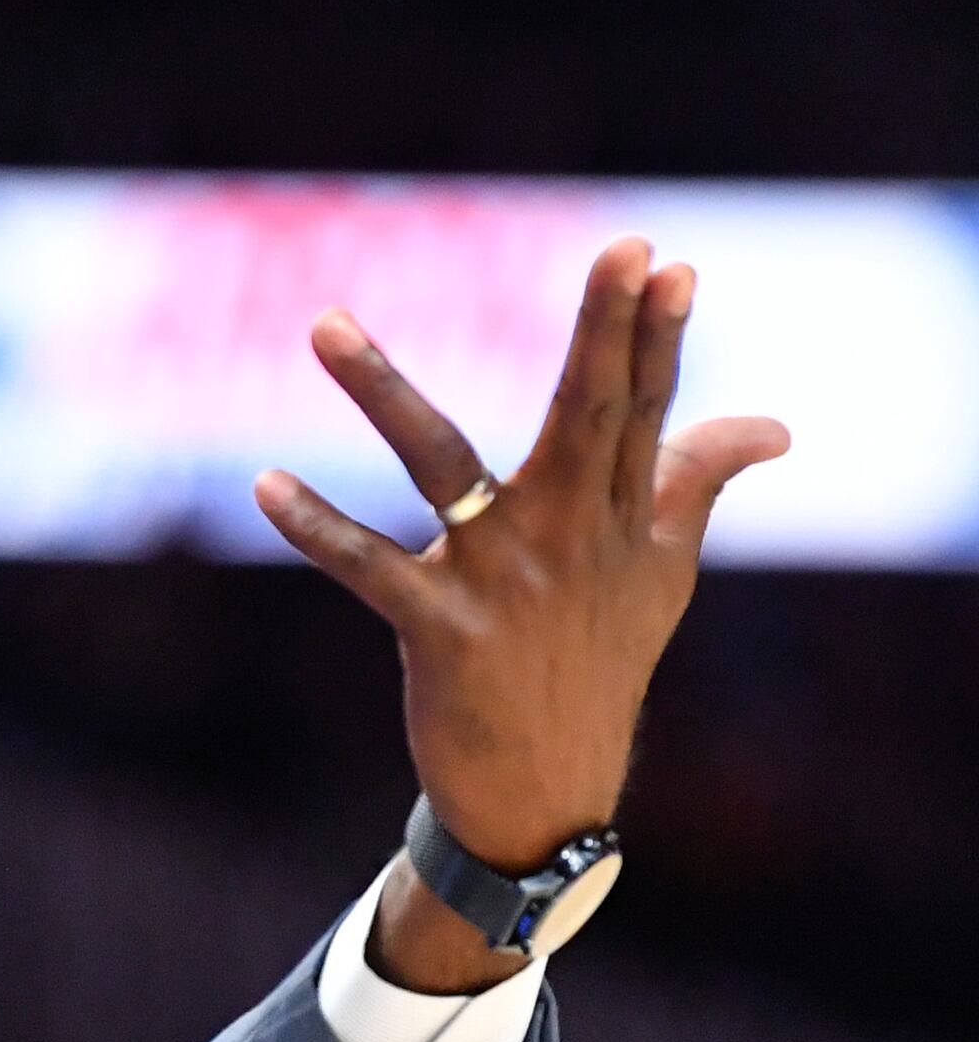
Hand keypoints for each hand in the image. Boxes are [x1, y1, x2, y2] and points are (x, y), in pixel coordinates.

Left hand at [253, 237, 786, 992]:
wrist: (547, 792)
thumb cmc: (600, 665)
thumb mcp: (662, 575)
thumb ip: (697, 485)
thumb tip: (777, 426)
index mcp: (619, 519)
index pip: (645, 409)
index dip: (657, 336)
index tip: (668, 262)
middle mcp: (568, 538)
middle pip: (587, 416)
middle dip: (603, 333)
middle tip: (618, 250)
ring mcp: (504, 581)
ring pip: (441, 466)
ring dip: (379, 391)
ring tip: (323, 324)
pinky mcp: (442, 629)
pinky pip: (367, 569)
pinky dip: (315, 529)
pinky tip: (264, 487)